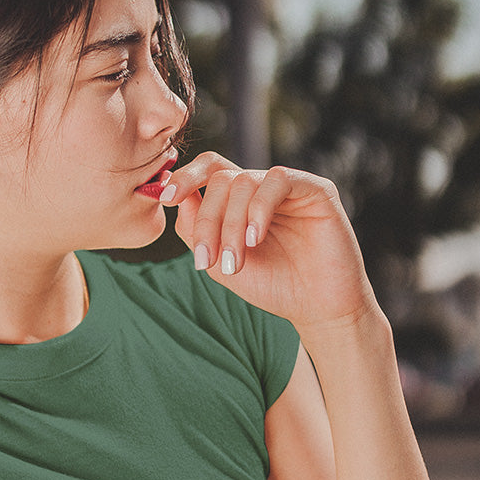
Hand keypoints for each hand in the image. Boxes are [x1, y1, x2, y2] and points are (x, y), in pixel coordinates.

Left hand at [168, 154, 379, 333]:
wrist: (314, 308)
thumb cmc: (270, 285)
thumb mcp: (219, 262)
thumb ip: (195, 230)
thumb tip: (177, 197)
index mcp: (239, 201)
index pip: (209, 171)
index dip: (184, 177)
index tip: (163, 198)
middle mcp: (262, 188)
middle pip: (221, 178)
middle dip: (208, 220)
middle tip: (208, 260)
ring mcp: (289, 187)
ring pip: (244, 181)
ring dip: (231, 224)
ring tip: (234, 262)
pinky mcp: (316, 189)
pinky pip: (278, 180)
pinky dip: (258, 209)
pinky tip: (255, 239)